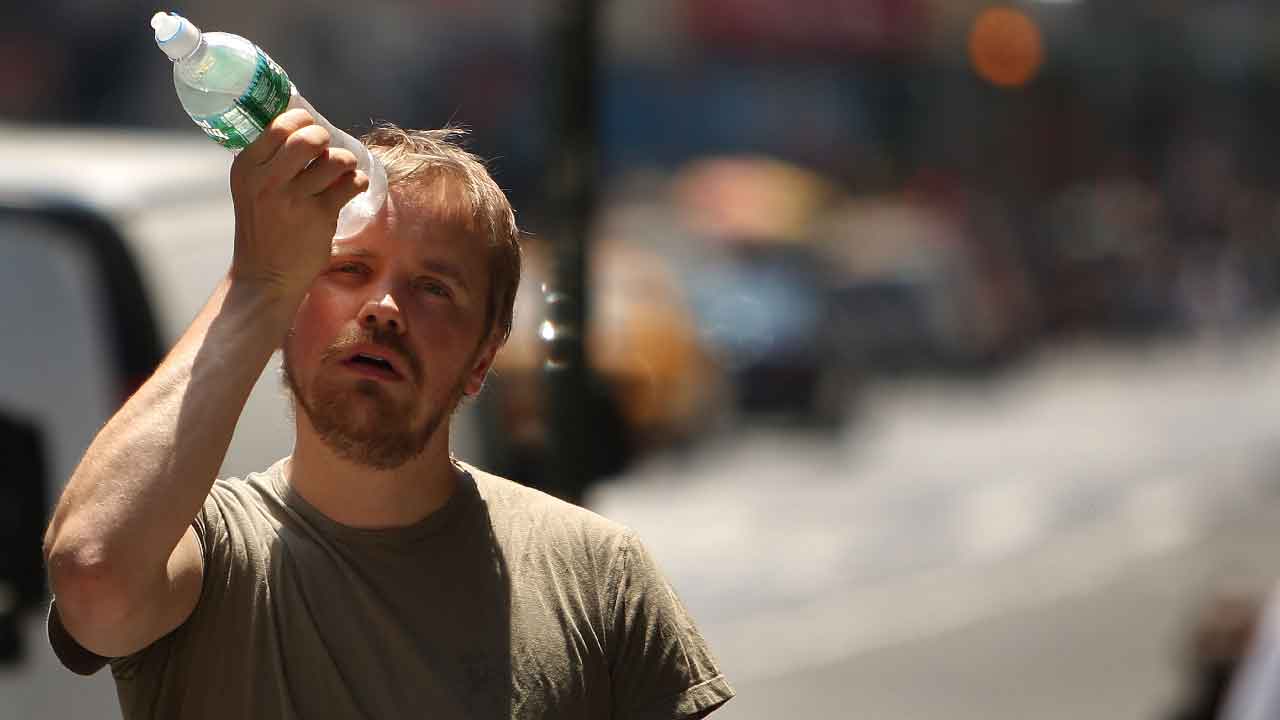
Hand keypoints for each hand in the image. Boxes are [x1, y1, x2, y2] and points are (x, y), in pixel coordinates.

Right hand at [227, 108, 369, 301]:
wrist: (266, 275)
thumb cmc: (263, 226)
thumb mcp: (251, 188)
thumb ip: (269, 159)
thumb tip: (302, 123)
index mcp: (247, 167)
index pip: (279, 126)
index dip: (302, 120)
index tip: (310, 127)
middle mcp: (267, 180)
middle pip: (309, 138)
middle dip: (325, 138)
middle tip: (327, 149)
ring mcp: (294, 199)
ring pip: (335, 160)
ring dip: (346, 161)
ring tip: (342, 170)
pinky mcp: (320, 216)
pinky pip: (351, 183)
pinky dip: (357, 181)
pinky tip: (351, 187)